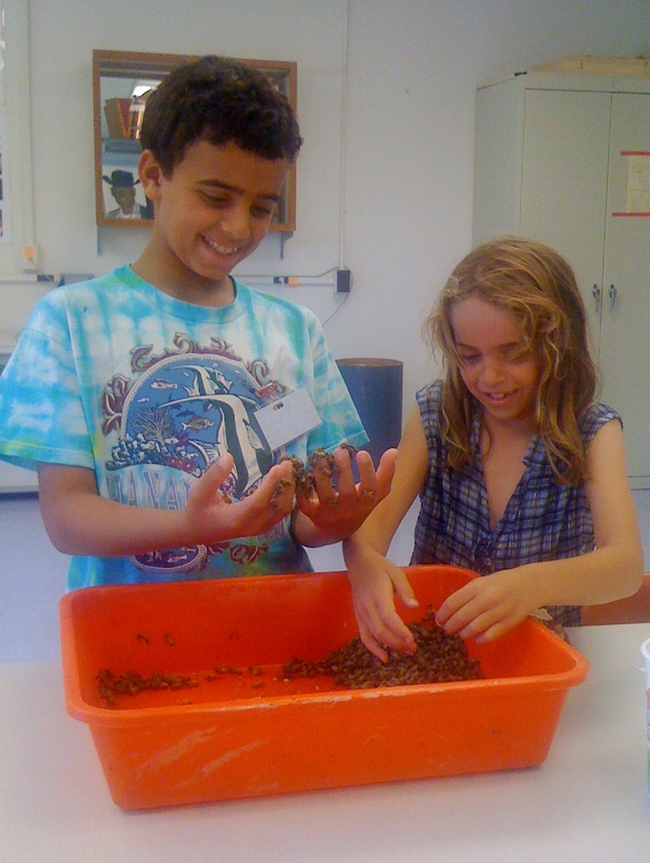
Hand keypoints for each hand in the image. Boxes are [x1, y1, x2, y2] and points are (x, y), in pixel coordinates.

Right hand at [185, 454, 294, 542]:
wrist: (194, 530)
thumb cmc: (196, 509)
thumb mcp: (198, 491)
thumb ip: (213, 476)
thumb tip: (228, 457)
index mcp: (235, 519)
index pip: (258, 502)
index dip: (270, 485)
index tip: (278, 467)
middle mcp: (249, 527)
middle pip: (276, 508)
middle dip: (285, 485)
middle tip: (288, 464)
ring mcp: (256, 529)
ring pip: (280, 513)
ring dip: (288, 492)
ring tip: (289, 471)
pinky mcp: (259, 527)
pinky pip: (278, 514)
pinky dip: (285, 499)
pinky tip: (285, 484)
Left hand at [295, 446, 397, 542]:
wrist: (337, 530)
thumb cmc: (358, 504)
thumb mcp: (375, 493)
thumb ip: (385, 473)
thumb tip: (393, 451)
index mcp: (365, 502)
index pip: (370, 488)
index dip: (367, 471)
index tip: (362, 453)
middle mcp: (348, 509)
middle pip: (346, 491)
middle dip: (343, 470)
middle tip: (339, 451)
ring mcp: (329, 513)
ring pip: (325, 495)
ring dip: (322, 475)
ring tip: (320, 457)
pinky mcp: (311, 513)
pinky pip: (305, 502)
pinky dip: (302, 488)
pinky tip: (302, 471)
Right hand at [346, 542, 418, 660]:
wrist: (358, 563)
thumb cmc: (380, 567)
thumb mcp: (396, 572)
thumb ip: (405, 590)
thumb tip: (415, 607)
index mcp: (378, 593)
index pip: (387, 616)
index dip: (399, 630)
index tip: (412, 640)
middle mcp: (367, 606)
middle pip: (380, 630)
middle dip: (397, 642)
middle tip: (413, 648)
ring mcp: (361, 613)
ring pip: (372, 636)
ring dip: (389, 647)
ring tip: (406, 652)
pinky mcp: (358, 617)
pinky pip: (364, 636)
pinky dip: (373, 648)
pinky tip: (385, 657)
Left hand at [435, 567, 537, 641]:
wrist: (530, 585)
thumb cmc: (502, 582)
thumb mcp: (482, 582)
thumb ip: (467, 594)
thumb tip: (448, 610)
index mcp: (478, 586)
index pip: (453, 602)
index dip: (442, 614)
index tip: (438, 620)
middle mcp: (487, 598)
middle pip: (461, 617)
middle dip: (450, 626)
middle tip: (447, 629)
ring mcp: (499, 611)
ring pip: (474, 628)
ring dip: (463, 633)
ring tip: (460, 633)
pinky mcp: (509, 623)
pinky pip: (490, 635)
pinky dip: (480, 639)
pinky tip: (477, 638)